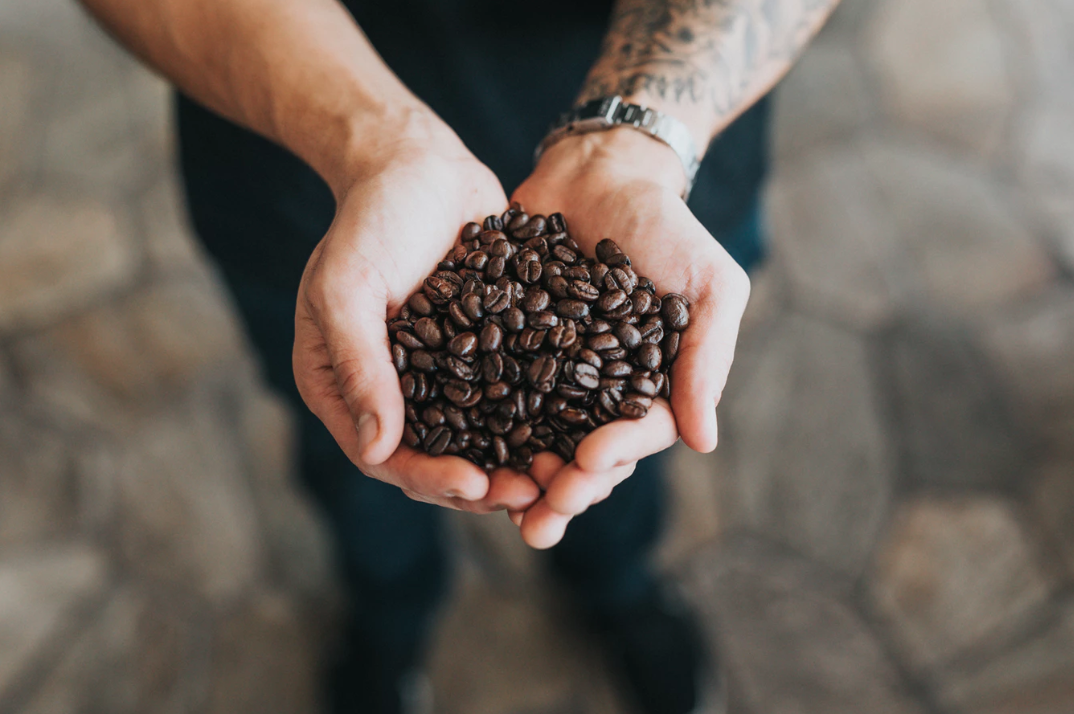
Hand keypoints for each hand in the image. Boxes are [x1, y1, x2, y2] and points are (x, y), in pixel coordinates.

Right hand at [293, 112, 539, 512]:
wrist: (415, 164)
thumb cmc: (367, 220)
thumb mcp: (347, 288)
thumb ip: (359, 365)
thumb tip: (377, 450)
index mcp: (348, 390)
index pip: (387, 455)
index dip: (430, 477)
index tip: (475, 486)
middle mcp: (396, 393)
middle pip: (441, 459)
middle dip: (487, 484)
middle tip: (537, 497)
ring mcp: (445, 376)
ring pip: (484, 438)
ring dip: (523, 462)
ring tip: (568, 476)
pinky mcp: (488, 353)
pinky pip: (515, 396)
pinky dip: (545, 418)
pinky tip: (584, 429)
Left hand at [509, 128, 751, 546]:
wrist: (600, 172)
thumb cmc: (667, 226)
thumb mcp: (710, 284)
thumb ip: (708, 357)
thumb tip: (704, 442)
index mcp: (651, 385)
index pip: (637, 435)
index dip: (615, 455)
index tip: (589, 463)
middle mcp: (601, 389)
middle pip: (585, 454)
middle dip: (564, 490)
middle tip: (538, 518)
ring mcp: (554, 373)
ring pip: (538, 438)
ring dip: (520, 477)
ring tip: (499, 505)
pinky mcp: (510, 350)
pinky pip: (495, 394)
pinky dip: (480, 425)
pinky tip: (458, 450)